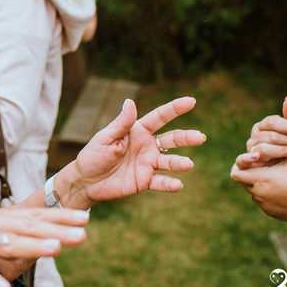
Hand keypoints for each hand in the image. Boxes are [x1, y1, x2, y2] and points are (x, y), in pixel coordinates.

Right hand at [0, 195, 88, 286]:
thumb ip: (4, 229)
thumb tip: (28, 234)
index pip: (34, 216)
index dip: (60, 217)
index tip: (85, 217)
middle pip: (28, 226)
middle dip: (57, 229)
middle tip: (83, 232)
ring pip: (6, 242)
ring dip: (31, 245)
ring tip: (55, 249)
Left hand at [71, 97, 204, 202]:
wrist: (86, 180)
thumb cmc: (94, 155)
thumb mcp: (105, 137)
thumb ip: (121, 123)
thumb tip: (130, 101)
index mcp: (138, 131)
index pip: (159, 117)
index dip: (175, 109)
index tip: (191, 101)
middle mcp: (147, 146)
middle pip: (171, 139)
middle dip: (186, 137)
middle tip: (201, 137)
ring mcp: (148, 164)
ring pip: (169, 161)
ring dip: (179, 163)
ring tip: (188, 164)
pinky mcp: (145, 181)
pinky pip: (160, 182)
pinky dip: (169, 184)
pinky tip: (177, 184)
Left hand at [230, 156, 286, 223]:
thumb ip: (272, 152)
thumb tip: (257, 149)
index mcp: (261, 178)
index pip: (236, 173)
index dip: (240, 167)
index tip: (250, 163)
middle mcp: (259, 194)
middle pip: (244, 183)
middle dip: (250, 175)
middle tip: (263, 169)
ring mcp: (265, 205)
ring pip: (254, 193)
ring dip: (260, 186)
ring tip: (276, 180)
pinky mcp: (272, 213)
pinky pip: (264, 203)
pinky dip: (268, 196)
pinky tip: (283, 191)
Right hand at [244, 97, 286, 163]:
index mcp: (265, 124)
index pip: (272, 121)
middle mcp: (255, 134)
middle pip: (271, 136)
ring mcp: (251, 147)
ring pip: (265, 148)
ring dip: (284, 151)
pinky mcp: (250, 160)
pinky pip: (253, 158)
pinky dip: (260, 158)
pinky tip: (270, 159)